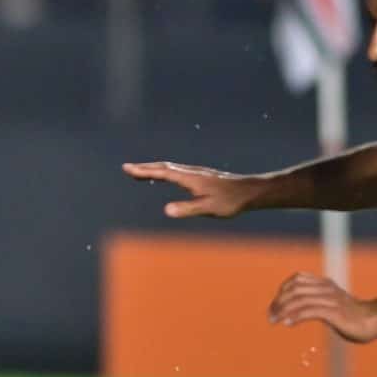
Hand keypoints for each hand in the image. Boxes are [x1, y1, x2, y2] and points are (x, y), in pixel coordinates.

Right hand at [121, 160, 261, 218]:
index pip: (162, 172)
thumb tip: (166, 210)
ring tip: (140, 172)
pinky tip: (165, 176)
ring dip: (153, 169)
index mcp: (189, 178)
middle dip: (144, 168)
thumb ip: (187, 209)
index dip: (144, 171)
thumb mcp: (208, 208)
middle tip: (127, 168)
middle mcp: (190, 172)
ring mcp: (196, 173)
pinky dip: (164, 171)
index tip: (127, 168)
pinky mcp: (201, 177)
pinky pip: (176, 171)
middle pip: (163, 167)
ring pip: (170, 168)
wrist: (249, 192)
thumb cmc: (230, 201)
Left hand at [268, 272, 376, 343]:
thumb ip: (315, 303)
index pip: (297, 279)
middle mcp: (326, 288)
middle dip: (278, 301)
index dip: (282, 290)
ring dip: (283, 309)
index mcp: (325, 283)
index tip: (274, 305)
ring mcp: (331, 299)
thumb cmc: (352, 317)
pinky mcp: (334, 312)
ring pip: (299, 299)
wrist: (374, 321)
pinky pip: (310, 311)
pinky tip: (288, 323)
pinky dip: (296, 316)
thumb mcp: (331, 304)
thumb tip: (293, 313)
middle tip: (270, 315)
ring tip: (274, 320)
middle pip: (294, 288)